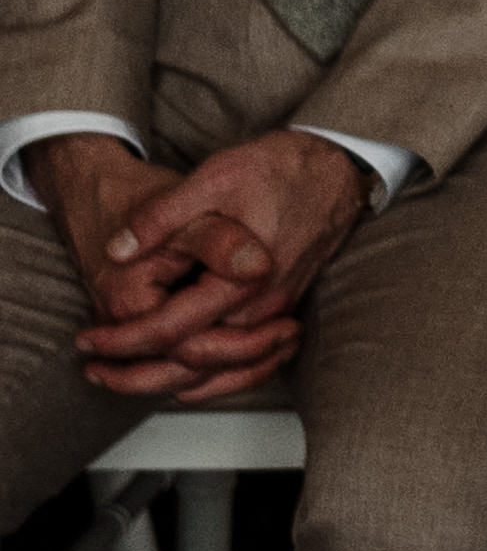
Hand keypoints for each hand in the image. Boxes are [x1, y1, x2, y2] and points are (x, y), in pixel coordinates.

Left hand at [78, 125, 366, 394]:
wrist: (336, 168)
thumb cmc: (281, 169)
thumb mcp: (213, 177)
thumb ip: (162, 216)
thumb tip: (118, 249)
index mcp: (241, 280)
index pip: (171, 332)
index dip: (122, 342)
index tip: (88, 340)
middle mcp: (263, 307)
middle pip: (194, 366)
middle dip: (138, 374)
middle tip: (94, 368)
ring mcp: (276, 312)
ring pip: (221, 372)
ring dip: (170, 382)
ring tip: (123, 379)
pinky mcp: (282, 309)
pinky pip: (246, 363)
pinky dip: (212, 378)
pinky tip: (185, 380)